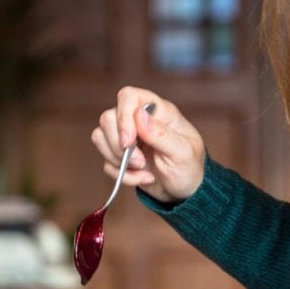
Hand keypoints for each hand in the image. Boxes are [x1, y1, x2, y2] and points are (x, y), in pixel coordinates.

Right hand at [91, 86, 205, 202]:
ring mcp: (127, 138)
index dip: (123, 117)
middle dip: (118, 145)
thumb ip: (160, 134)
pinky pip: (106, 162)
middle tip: (140, 162)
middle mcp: (138, 121)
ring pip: (100, 138)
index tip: (129, 141)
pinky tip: (143, 178)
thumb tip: (139, 115)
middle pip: (108, 118)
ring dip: (118, 160)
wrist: (185, 191)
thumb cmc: (189, 167)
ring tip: (143, 170)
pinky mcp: (120, 157)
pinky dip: (122, 175)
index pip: (128, 97)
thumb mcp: (182, 152)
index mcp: (158, 112)